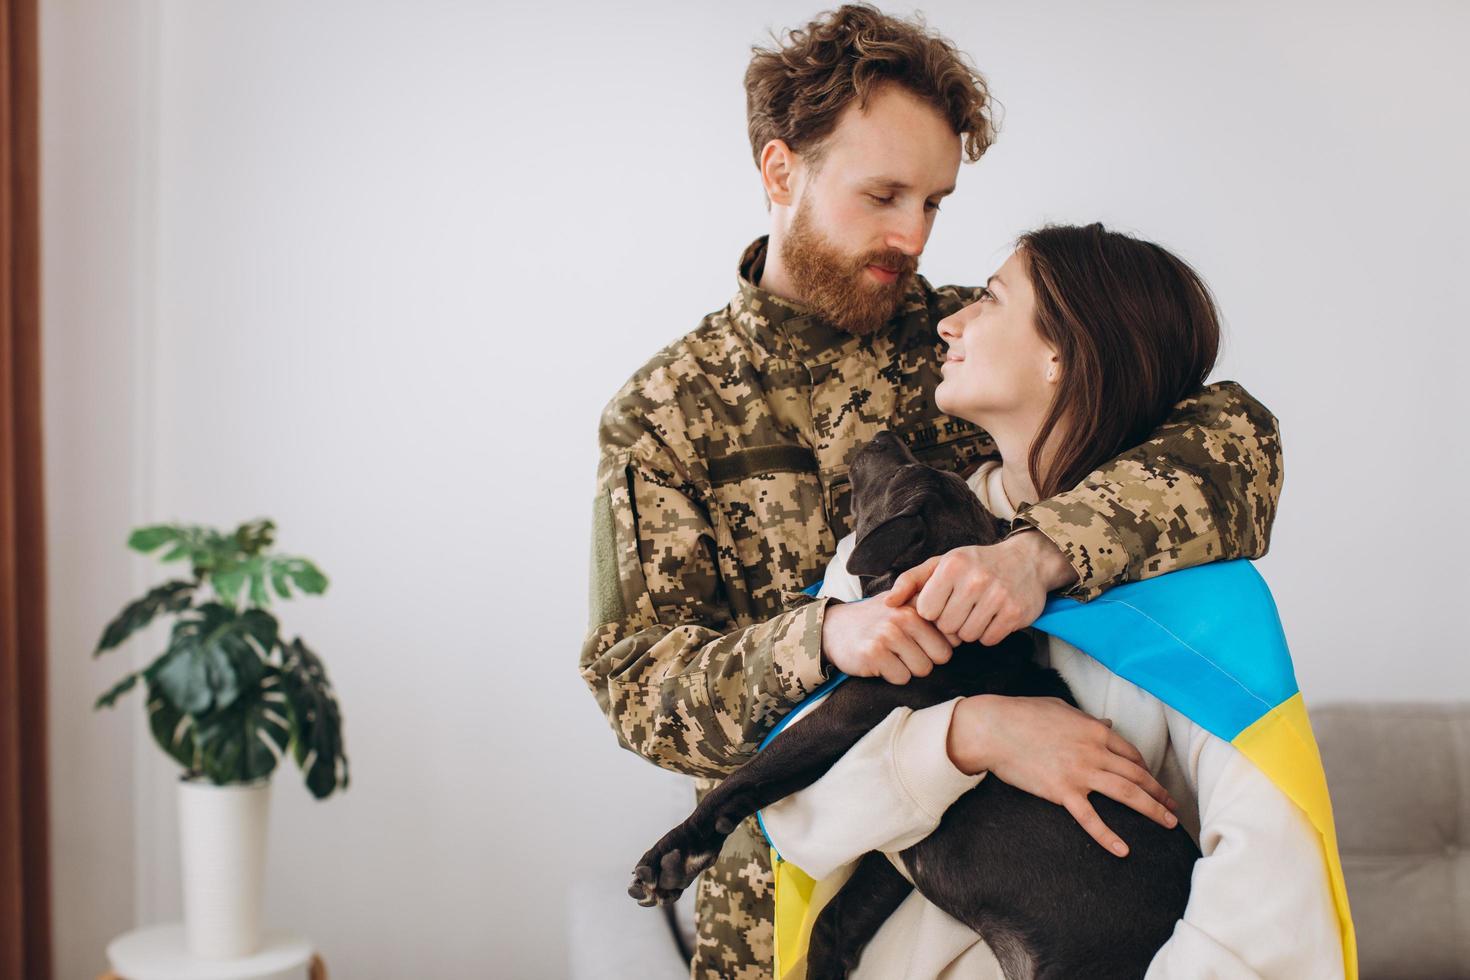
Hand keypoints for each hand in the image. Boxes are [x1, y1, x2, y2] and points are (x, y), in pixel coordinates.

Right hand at [820, 592, 956, 684]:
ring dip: (907, 669)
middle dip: (925, 659)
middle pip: (940, 657)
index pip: (951, 636)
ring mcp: (888, 634)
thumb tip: (962, 635)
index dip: (938, 645)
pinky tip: (878, 662)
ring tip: (890, 655)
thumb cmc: (876, 621)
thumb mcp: (903, 607)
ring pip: (922, 669)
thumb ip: (932, 616)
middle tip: (903, 651)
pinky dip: (891, 676)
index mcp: (916, 604)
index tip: (922, 642)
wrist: (834, 628)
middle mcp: (903, 616)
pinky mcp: (873, 653)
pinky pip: (901, 677)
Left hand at [886, 530, 1075, 645]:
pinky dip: (988, 633)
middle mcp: (975, 579)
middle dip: (951, 622)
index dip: (933, 611)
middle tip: (963, 607)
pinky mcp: (1015, 613)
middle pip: (946, 627)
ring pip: (967, 636)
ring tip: (977, 611)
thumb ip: (910, 581)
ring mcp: (998, 596)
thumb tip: (887, 604)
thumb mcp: (941, 563)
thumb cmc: (975, 564)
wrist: (1026, 560)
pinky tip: (993, 617)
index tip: (944, 601)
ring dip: (969, 629)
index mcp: (952, 566)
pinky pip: (988, 640)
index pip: (925, 611)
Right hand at [946, 694, 1179, 856]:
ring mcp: (1080, 773)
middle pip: (1138, 775)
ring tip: (1169, 823)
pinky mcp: (1062, 792)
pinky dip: (1108, 836)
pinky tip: (1123, 850)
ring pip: (1127, 794)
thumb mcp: (1061, 710)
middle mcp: (1095, 752)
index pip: (1132, 754)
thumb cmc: (1023, 714)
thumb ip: (1087, 719)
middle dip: (1160, 793)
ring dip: (1153, 810)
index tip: (1152, 782)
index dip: (1146, 770)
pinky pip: (1091, 818)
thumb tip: (1107, 722)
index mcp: (1095, 730)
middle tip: (1174, 808)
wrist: (994, 729)